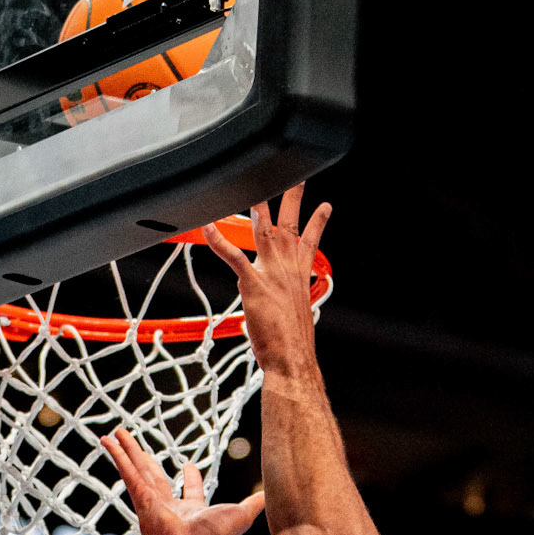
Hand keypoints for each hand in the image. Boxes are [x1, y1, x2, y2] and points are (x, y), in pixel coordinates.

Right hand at [104, 427, 264, 534]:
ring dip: (124, 451)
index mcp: (190, 507)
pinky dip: (117, 457)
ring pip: (135, 469)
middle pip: (153, 474)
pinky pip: (127, 472)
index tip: (189, 465)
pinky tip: (108, 442)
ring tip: (111, 434)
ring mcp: (151, 500)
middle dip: (143, 457)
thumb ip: (255, 503)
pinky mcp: (141, 498)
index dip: (190, 476)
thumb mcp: (242, 514)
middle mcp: (168, 503)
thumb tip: (272, 495)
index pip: (188, 488)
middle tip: (134, 442)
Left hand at [202, 185, 330, 379]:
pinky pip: (234, 255)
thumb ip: (285, 301)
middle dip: (292, 196)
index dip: (318, 221)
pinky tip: (208, 226)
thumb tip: (280, 306)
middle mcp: (288, 268)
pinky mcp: (253, 283)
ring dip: (256, 205)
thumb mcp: (294, 315)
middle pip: (290, 222)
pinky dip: (219, 240)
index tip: (324, 205)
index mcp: (300, 275)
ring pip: (264, 229)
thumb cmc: (292, 344)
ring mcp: (271, 273)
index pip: (311, 240)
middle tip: (294, 173)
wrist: (293, 361)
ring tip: (248, 182)